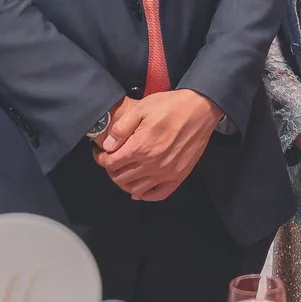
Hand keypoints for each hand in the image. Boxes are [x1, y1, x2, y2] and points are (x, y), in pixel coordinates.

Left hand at [97, 89, 223, 201]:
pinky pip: (158, 194)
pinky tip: (140, 190)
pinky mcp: (179, 176)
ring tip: (124, 171)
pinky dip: (146, 195)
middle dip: (112, 170)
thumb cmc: (171, 106)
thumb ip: (121, 129)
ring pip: (136, 189)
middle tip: (112, 160)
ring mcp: (166, 172)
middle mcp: (152, 164)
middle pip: (121, 177)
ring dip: (125, 182)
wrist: (200, 108)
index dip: (101, 159)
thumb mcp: (141, 108)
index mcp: (140, 147)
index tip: (100, 153)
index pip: (111, 163)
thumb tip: (108, 146)